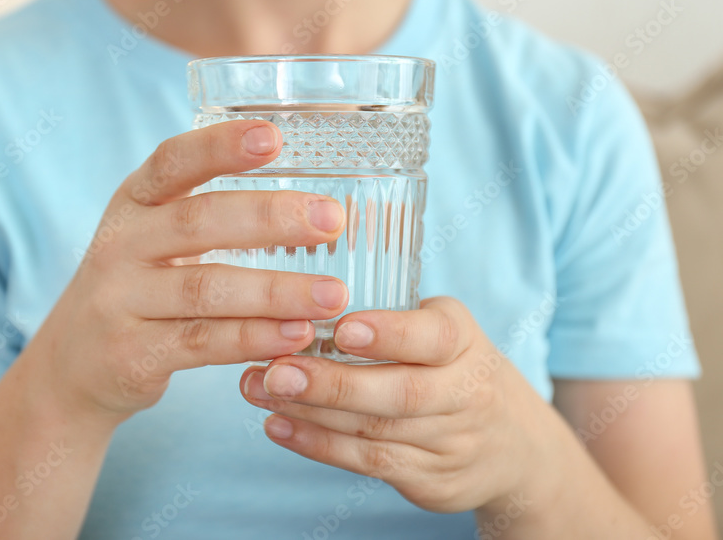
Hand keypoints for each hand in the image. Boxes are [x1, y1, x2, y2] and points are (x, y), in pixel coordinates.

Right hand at [34, 120, 347, 424]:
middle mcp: (120, 246)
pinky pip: (202, 343)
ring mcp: (120, 302)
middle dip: (270, 218)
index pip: (173, 162)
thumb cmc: (137, 287)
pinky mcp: (131, 355)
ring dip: (276, 291)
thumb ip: (207, 214)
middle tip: (331, 220)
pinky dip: (254, 338)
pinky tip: (297, 334)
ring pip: (205, 290)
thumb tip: (308, 200)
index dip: (220, 147)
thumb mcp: (151, 237)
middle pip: (197, 222)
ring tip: (332, 294)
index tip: (273, 136)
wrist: (72, 365)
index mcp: (132, 203)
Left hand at [239, 296, 562, 514]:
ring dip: (310, 413)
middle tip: (276, 370)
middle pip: (399, 392)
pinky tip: (278, 425)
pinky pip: (368, 462)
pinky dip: (318, 444)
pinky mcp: (430, 478)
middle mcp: (464, 392)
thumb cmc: (455, 367)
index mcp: (464, 340)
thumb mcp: (443, 328)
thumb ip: (391, 315)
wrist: (516, 445)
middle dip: (332, 383)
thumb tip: (302, 296)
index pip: (434, 337)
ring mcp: (449, 441)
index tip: (344, 328)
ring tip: (259, 390)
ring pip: (375, 431)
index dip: (390, 334)